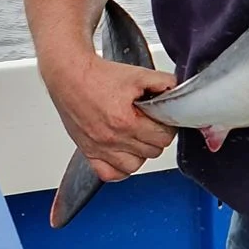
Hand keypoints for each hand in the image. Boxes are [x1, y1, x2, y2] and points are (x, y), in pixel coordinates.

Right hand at [42, 52, 176, 181]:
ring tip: (140, 136)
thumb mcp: (138, 74)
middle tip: (153, 124)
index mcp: (126, 121)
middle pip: (151, 152)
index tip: (165, 118)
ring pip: (133, 166)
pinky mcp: (87, 152)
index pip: (162, 137)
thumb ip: (163, 83)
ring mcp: (98, 148)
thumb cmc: (100, 76)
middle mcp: (111, 139)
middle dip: (157, 137)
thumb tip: (177, 91)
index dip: (169, 126)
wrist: (71, 76)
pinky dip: (119, 167)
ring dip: (141, 153)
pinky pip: (109, 174)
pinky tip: (124, 152)